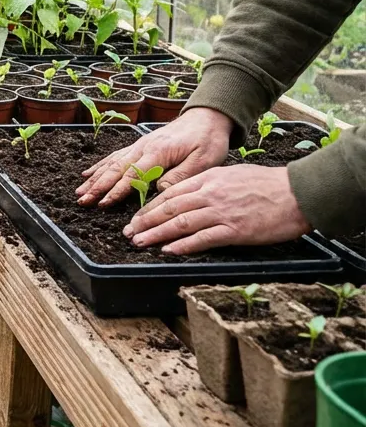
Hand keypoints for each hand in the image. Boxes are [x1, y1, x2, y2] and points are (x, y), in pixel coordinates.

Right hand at [76, 108, 232, 206]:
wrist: (207, 117)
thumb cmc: (207, 140)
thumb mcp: (204, 160)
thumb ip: (180, 175)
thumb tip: (158, 190)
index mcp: (158, 152)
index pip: (133, 175)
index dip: (116, 191)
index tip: (103, 204)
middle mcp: (143, 148)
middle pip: (115, 169)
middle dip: (97, 186)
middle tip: (82, 201)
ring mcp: (139, 145)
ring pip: (111, 163)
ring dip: (94, 178)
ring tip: (79, 192)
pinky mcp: (139, 145)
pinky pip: (115, 156)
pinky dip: (100, 166)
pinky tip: (88, 174)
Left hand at [122, 164, 309, 253]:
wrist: (297, 193)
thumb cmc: (267, 184)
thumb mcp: (231, 175)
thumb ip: (208, 183)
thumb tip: (188, 194)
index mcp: (208, 179)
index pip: (170, 193)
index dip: (150, 207)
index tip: (136, 217)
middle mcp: (210, 194)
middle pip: (169, 208)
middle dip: (145, 221)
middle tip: (129, 232)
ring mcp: (221, 212)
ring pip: (180, 223)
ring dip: (156, 234)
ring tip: (140, 242)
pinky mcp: (234, 230)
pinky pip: (202, 238)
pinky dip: (182, 245)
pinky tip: (168, 251)